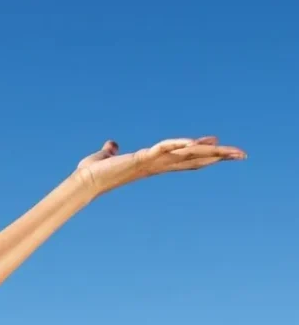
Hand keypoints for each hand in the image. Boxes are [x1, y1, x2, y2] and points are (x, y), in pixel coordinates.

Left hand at [75, 136, 245, 195]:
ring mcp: (151, 163)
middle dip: (218, 156)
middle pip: (194, 160)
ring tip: (231, 150)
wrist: (82, 181)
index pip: (183, 159)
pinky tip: (193, 143)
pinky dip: (178, 145)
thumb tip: (112, 144)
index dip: (203, 154)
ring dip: (209, 152)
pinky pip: (163, 150)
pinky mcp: (141, 159)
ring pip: (186, 156)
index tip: (221, 148)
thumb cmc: (93, 172)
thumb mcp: (106, 157)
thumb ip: (112, 150)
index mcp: (153, 164)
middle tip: (243, 154)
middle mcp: (156, 165)